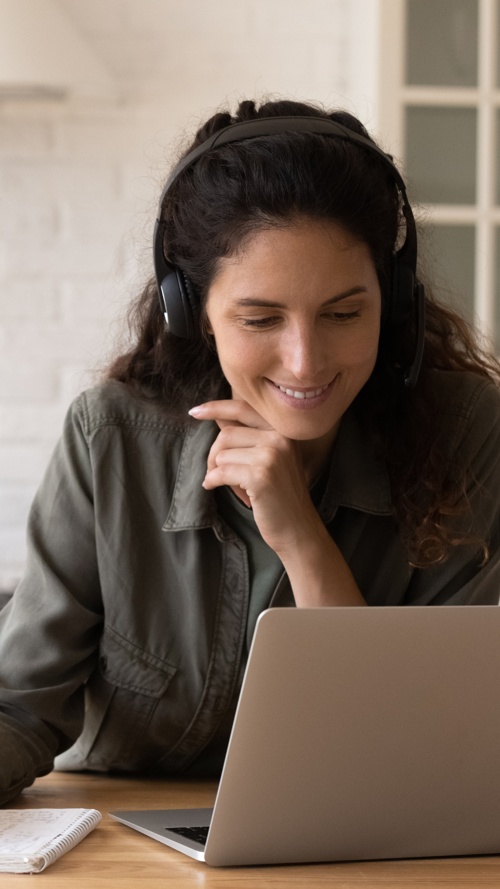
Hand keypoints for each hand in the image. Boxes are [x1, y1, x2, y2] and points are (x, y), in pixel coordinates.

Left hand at [189, 399, 324, 558]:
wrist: (298, 528)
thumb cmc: (280, 494)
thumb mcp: (270, 458)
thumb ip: (247, 436)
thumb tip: (218, 417)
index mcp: (284, 429)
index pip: (243, 408)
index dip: (216, 408)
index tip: (195, 411)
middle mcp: (280, 438)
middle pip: (227, 434)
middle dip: (214, 454)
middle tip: (214, 472)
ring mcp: (271, 456)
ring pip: (222, 454)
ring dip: (217, 471)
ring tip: (230, 486)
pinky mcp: (260, 476)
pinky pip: (221, 472)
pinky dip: (212, 481)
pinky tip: (213, 487)